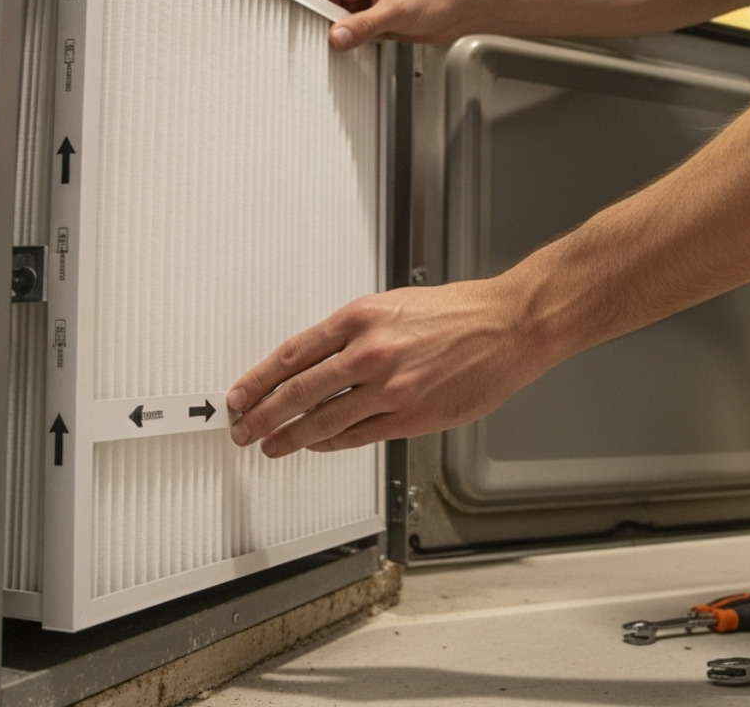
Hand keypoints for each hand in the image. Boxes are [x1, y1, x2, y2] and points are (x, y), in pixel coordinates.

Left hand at [225, 278, 559, 456]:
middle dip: (261, 414)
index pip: (292, 355)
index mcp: (361, 318)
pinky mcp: (410, 417)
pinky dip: (329, 443)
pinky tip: (315, 445)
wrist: (509, 327)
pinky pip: (356, 436)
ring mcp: (389, 389)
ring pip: (322, 420)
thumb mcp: (395, 305)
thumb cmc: (461, 312)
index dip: (258, 379)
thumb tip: (318, 360)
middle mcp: (369, 353)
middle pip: (297, 392)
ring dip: (288, 436)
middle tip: (242, 427)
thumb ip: (355, 333)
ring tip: (270, 445)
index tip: (240, 393)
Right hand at [307, 0, 478, 50]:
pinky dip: (355, 42)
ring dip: (344, 36)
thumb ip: (363, 25)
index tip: (311, 30)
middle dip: (329, 26)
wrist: (464, 6)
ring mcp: (367, 1)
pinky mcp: (375, 19)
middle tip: (332, 43)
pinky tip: (362, 47)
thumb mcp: (397, 10)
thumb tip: (336, 36)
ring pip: (340, 22)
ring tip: (355, 42)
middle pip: (326, 7)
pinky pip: (355, 32)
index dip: (313, 10)